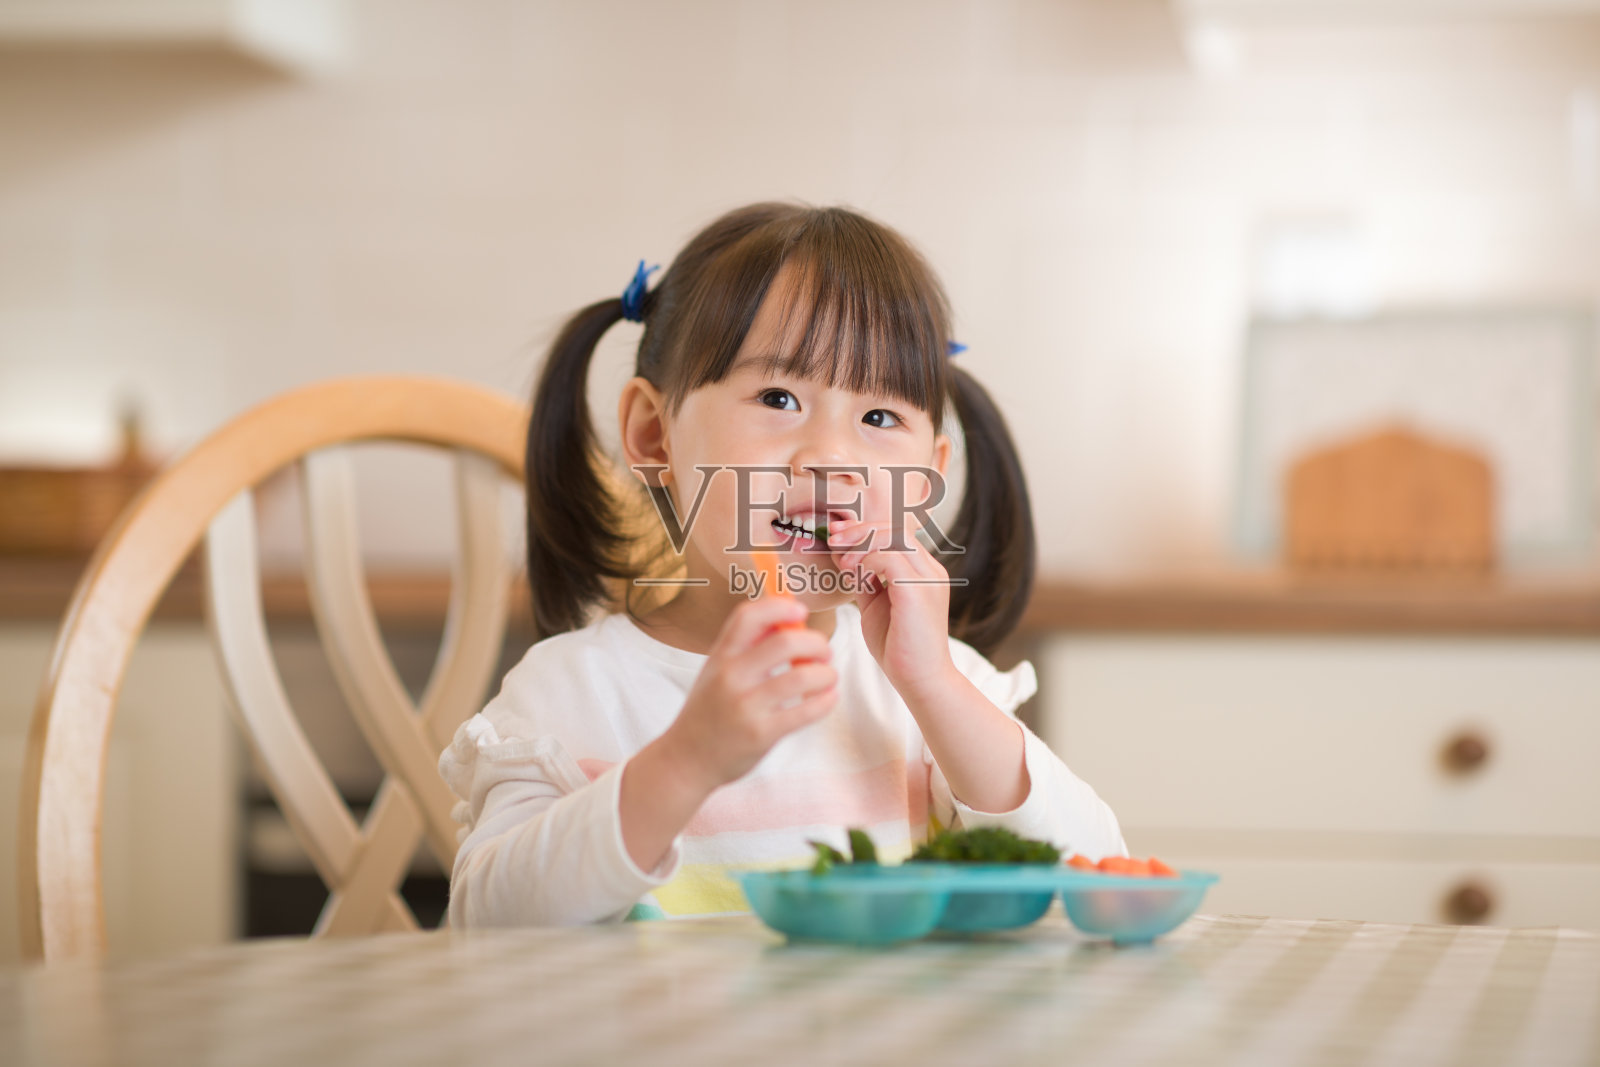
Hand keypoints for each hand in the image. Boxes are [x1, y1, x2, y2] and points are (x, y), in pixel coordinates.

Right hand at [662, 597, 837, 790]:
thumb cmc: (709, 711)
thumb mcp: (716, 671)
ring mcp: (745, 706)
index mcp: (720, 656)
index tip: (800, 611)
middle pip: (785, 642)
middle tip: (823, 652)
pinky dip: (825, 700)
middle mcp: (730, 677)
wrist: (686, 759)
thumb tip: (788, 619)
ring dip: (826, 673)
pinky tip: (828, 697)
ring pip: (801, 676)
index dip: (779, 606)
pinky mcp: (761, 734)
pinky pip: (805, 711)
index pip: (748, 616)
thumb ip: (747, 646)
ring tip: (828, 677)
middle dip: (815, 643)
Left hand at [829, 514, 956, 698]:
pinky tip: (853, 574)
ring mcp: (928, 578)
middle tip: (832, 538)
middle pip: (895, 528)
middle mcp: (930, 570)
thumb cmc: (898, 648)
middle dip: (859, 529)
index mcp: (922, 571)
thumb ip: (864, 580)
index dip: (863, 529)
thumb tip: (843, 556)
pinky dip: (867, 560)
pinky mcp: (919, 591)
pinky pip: (891, 560)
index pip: (895, 533)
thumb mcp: (875, 605)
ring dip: (860, 543)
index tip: (835, 534)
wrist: (919, 680)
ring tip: (841, 561)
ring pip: (894, 537)